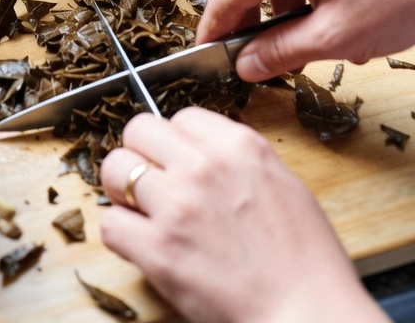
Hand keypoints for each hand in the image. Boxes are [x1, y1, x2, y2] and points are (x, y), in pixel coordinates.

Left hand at [100, 108, 385, 322]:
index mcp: (239, 145)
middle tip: (151, 183)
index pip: (182, 117)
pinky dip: (121, 235)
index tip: (180, 163)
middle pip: (139, 130)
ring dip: (122, 191)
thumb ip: (237, 160)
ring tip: (140, 212)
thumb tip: (201, 153)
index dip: (177, 142)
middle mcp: (204, 165)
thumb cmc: (308, 261)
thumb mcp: (283, 184)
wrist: (309, 315)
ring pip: (115, 169)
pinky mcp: (158, 250)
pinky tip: (141, 245)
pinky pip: (111, 224)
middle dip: (141, 154)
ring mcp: (177, 205)